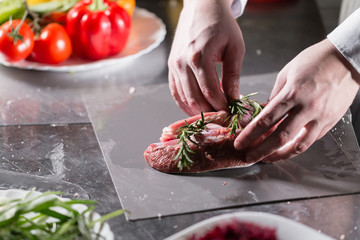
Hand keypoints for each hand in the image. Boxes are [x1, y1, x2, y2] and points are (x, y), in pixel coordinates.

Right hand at [168, 0, 244, 115]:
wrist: (202, 7)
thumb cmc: (221, 24)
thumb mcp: (235, 48)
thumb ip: (233, 75)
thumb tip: (233, 98)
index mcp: (199, 56)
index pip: (210, 91)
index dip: (221, 106)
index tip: (231, 113)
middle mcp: (182, 62)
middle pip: (194, 98)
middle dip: (209, 112)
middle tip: (221, 118)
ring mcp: (174, 65)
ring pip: (183, 98)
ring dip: (196, 110)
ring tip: (210, 116)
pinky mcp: (171, 66)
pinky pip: (175, 91)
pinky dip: (184, 103)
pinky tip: (194, 109)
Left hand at [234, 39, 359, 162]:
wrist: (348, 60)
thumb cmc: (316, 61)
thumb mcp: (287, 73)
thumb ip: (275, 95)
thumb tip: (264, 112)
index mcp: (292, 93)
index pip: (266, 120)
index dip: (250, 135)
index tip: (239, 143)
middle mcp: (307, 108)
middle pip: (279, 137)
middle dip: (261, 150)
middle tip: (249, 157)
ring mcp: (321, 117)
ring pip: (298, 145)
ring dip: (280, 156)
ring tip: (267, 159)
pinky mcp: (331, 122)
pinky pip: (311, 140)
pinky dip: (297, 146)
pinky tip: (286, 148)